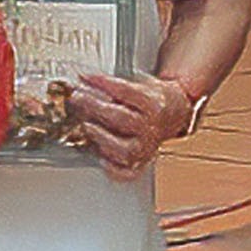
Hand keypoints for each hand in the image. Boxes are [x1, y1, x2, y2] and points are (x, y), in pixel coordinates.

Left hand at [67, 71, 192, 180]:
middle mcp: (151, 128)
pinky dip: (113, 169)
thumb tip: (82, 83)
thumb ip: (113, 84)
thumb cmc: (149, 99)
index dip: (103, 83)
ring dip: (101, 137)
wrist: (173, 114)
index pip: (125, 92)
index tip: (85, 77)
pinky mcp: (141, 163)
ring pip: (124, 149)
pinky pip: (127, 173)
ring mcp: (147, 148)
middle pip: (122, 118)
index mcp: (153, 104)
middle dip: (95, 107)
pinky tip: (100, 157)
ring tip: (86, 126)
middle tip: (78, 98)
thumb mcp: (139, 83)